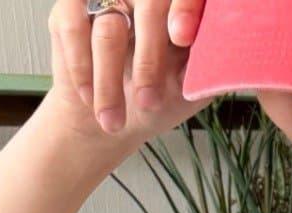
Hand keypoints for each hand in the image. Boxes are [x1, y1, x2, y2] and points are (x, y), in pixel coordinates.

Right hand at [47, 0, 207, 141]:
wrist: (112, 120)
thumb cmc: (158, 101)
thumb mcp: (189, 90)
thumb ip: (204, 70)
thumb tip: (219, 57)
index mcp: (179, 10)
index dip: (186, 9)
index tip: (182, 37)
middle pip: (149, 6)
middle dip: (149, 58)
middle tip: (147, 102)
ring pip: (110, 26)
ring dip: (110, 82)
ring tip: (113, 121)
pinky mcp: (71, 8)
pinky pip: (75, 28)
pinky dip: (82, 69)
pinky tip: (89, 98)